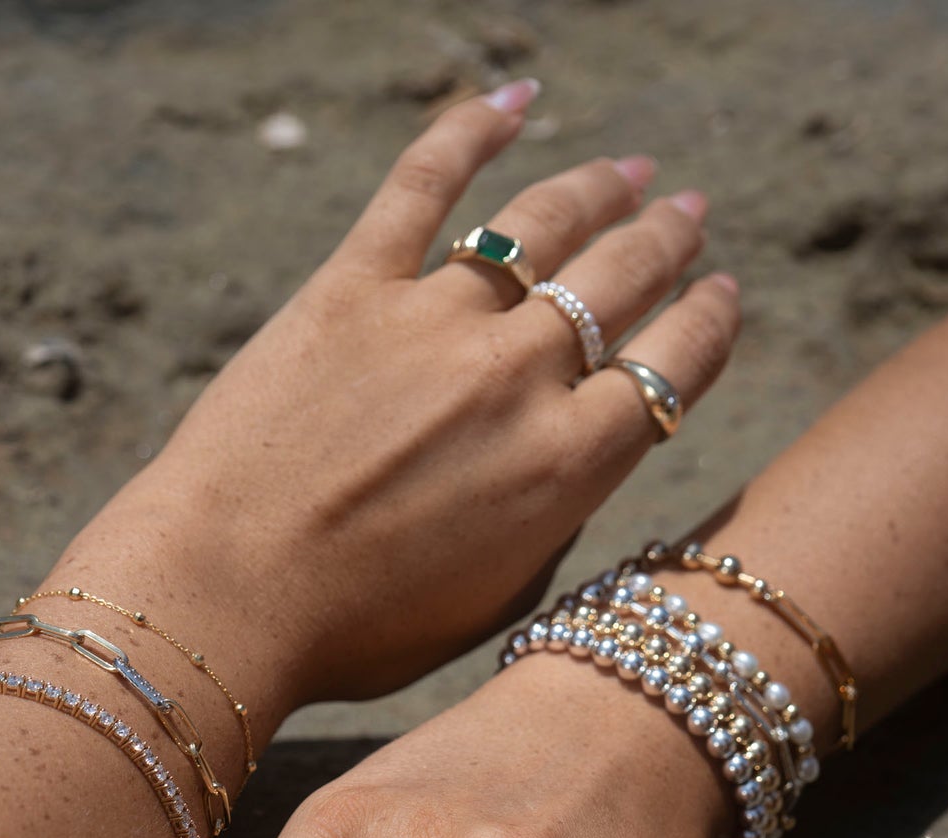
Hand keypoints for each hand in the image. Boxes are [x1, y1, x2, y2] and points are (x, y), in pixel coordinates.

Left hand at [46, 79, 740, 709]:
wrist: (224, 596)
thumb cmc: (353, 628)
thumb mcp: (495, 601)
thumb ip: (550, 520)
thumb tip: (568, 462)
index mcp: (570, 466)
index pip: (673, 368)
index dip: (709, 322)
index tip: (723, 292)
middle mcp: (520, 378)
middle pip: (620, 282)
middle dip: (666, 241)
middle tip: (687, 210)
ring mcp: (436, 321)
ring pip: (540, 227)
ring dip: (598, 189)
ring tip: (628, 170)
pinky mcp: (351, 286)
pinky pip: (423, 184)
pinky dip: (472, 129)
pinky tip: (516, 98)